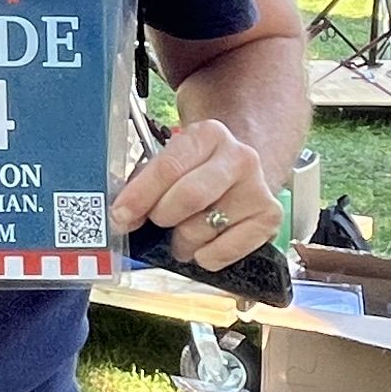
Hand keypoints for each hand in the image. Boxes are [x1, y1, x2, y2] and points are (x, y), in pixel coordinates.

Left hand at [113, 119, 282, 269]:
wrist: (240, 173)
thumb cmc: (196, 171)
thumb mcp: (171, 163)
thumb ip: (144, 183)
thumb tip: (121, 217)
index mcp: (208, 135)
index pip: (169, 167)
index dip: (140, 195)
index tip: (120, 216)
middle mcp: (239, 157)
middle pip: (190, 197)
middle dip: (162, 216)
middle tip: (157, 222)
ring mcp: (258, 188)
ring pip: (203, 229)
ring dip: (182, 240)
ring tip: (183, 232)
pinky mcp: (269, 218)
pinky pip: (223, 252)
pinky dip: (204, 256)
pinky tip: (203, 244)